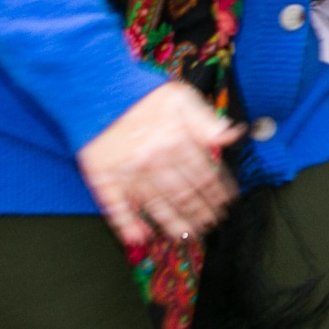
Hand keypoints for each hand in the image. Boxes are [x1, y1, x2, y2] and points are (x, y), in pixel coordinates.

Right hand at [76, 81, 242, 248]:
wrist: (95, 90)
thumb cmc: (141, 94)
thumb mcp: (181, 97)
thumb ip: (207, 120)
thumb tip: (233, 136)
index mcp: (176, 141)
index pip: (205, 175)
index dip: (219, 191)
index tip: (228, 202)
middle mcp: (154, 161)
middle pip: (184, 195)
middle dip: (202, 212)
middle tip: (212, 223)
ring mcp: (128, 173)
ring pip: (157, 207)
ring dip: (174, 225)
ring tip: (187, 236)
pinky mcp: (103, 179)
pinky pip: (117, 209)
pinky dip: (127, 226)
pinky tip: (139, 239)